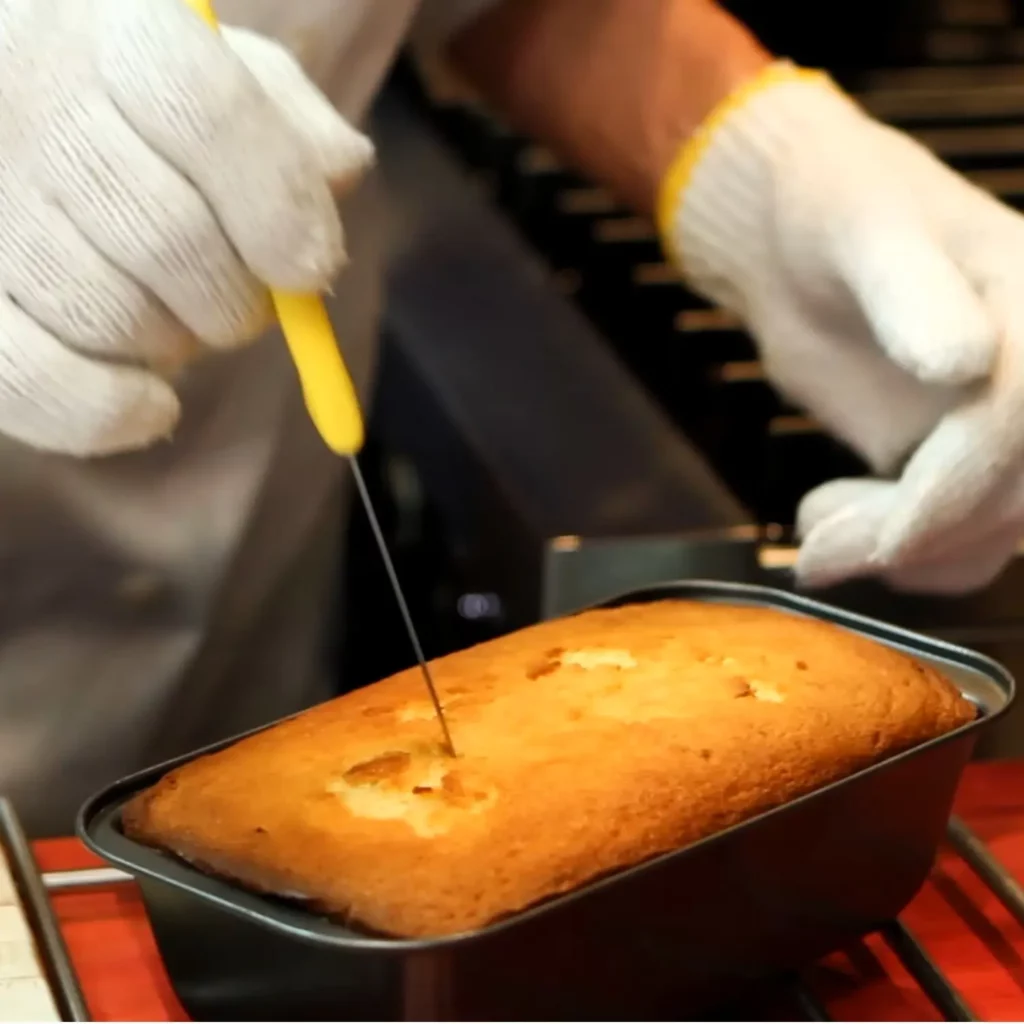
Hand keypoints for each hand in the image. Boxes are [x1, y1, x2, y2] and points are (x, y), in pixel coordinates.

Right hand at [0, 0, 372, 455]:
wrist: (29, 125)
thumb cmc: (152, 116)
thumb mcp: (232, 84)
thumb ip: (291, 119)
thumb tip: (339, 167)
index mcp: (119, 37)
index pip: (205, 111)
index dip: (276, 203)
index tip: (313, 268)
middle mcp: (31, 102)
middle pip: (168, 234)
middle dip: (234, 300)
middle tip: (238, 304)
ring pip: (108, 312)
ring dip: (173, 344)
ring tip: (168, 316)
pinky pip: (30, 379)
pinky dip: (107, 411)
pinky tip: (150, 405)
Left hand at [660, 62, 1023, 592]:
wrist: (798, 247)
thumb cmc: (833, 212)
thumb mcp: (864, 228)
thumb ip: (911, 289)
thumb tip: (965, 362)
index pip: (1023, 412)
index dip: (962, 483)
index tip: (886, 534)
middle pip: (1020, 492)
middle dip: (922, 535)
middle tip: (819, 550)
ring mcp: (1003, 424)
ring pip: (996, 530)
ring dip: (907, 556)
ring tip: (815, 534)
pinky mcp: (960, 461)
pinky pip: (962, 540)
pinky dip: (907, 561)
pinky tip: (833, 534)